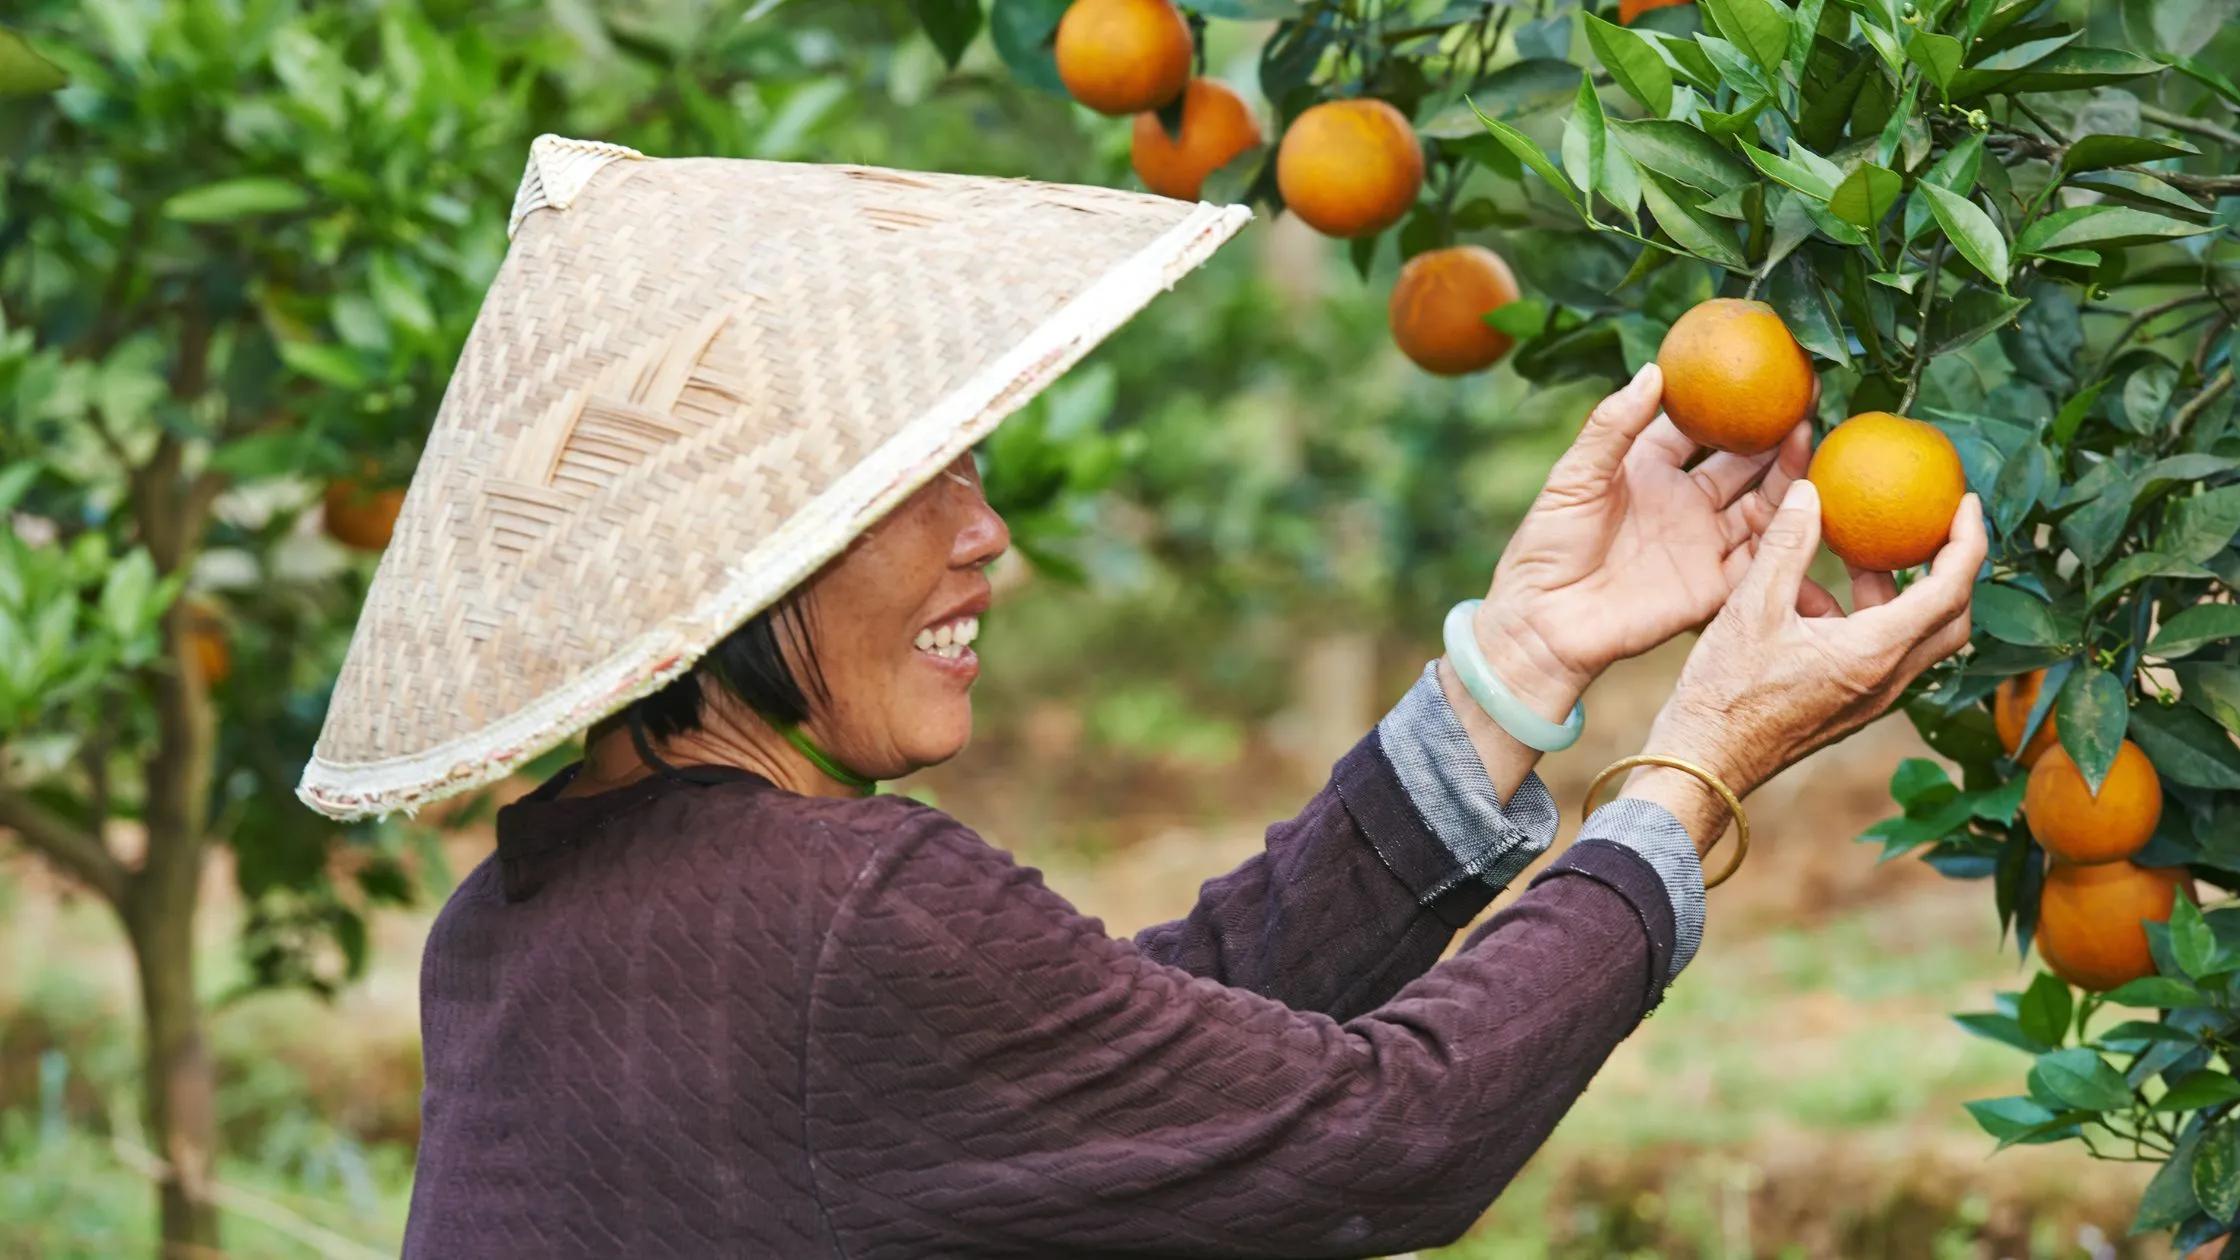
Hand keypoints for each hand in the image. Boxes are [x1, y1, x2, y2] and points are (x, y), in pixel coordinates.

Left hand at [1473, 362, 1830, 719]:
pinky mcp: (1715, 586)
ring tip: (1810, 435)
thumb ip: (1614, 425)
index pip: (1697, 428)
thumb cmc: (1547, 545)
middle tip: (1806, 395)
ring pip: (1761, 503)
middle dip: (1773, 432)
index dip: (1727, 403)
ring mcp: (1703, 543)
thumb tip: (1654, 370)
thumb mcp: (1574, 475)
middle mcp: (1683, 502)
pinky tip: (1812, 501)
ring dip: (1787, 474)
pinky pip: (1764, 558)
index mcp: (1648, 470)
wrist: (1545, 622)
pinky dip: (1791, 533)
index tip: (1760, 372)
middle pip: (1741, 461)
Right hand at [1633, 479, 1986, 810]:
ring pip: (1914, 637)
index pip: (1949, 589)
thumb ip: (1787, 546)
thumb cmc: (1725, 693)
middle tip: (1933, 529)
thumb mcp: (1751, 608)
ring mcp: (1870, 697)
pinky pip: (1880, 654)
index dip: (1968, 540)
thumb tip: (1809, 490)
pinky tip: (1813, 597)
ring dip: (1900, 592)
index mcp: (1874, 652)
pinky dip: (1866, 618)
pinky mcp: (1849, 705)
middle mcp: (1886, 679)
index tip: (1965, 501)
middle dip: (1950, 569)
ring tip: (1861, 553)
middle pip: (1951, 619)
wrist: (1704, 763)